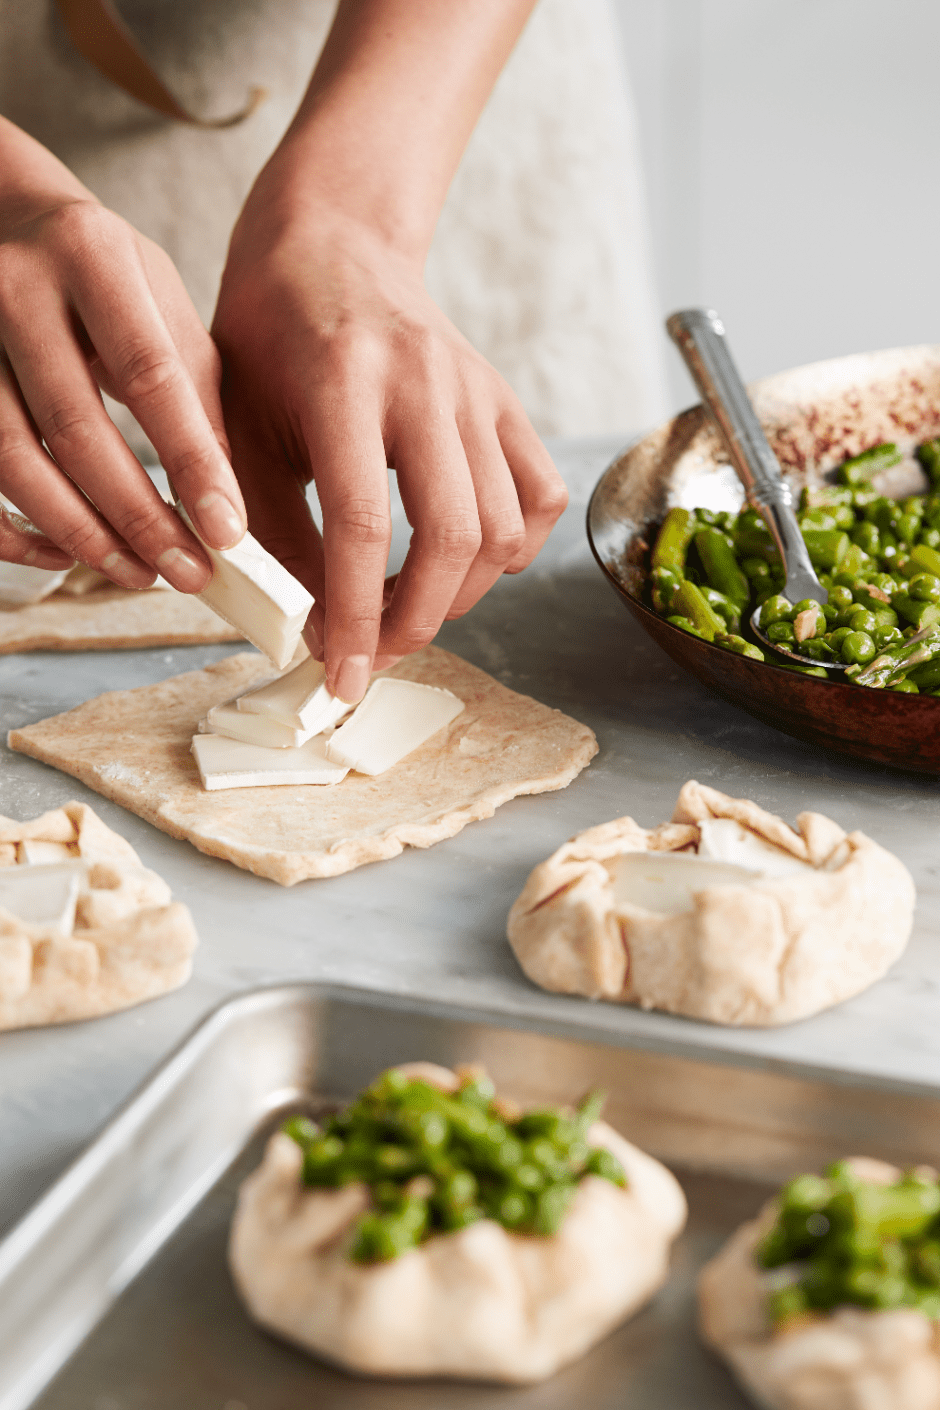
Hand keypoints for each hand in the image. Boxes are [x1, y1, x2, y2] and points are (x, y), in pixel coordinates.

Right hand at [0, 125, 246, 590]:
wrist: (3, 217)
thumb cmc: (102, 273)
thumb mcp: (162, 304)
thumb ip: (197, 391)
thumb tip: (225, 503)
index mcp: (90, 254)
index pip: (148, 375)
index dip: (190, 462)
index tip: (227, 533)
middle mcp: (14, 287)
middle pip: (76, 428)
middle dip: (139, 517)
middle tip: (188, 573)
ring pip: (12, 459)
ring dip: (81, 533)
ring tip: (140, 571)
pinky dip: (15, 530)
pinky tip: (64, 554)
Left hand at [213, 208, 566, 701]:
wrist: (332, 244)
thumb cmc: (268, 339)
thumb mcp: (238, 427)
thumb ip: (268, 526)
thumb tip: (309, 629)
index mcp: (343, 380)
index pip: (361, 524)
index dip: (354, 616)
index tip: (339, 676)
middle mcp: (426, 382)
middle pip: (452, 535)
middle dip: (415, 621)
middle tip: (374, 655)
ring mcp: (477, 391)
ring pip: (503, 528)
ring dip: (457, 595)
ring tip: (404, 610)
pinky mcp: (506, 402)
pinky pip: (540, 497)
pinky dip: (513, 548)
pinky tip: (463, 560)